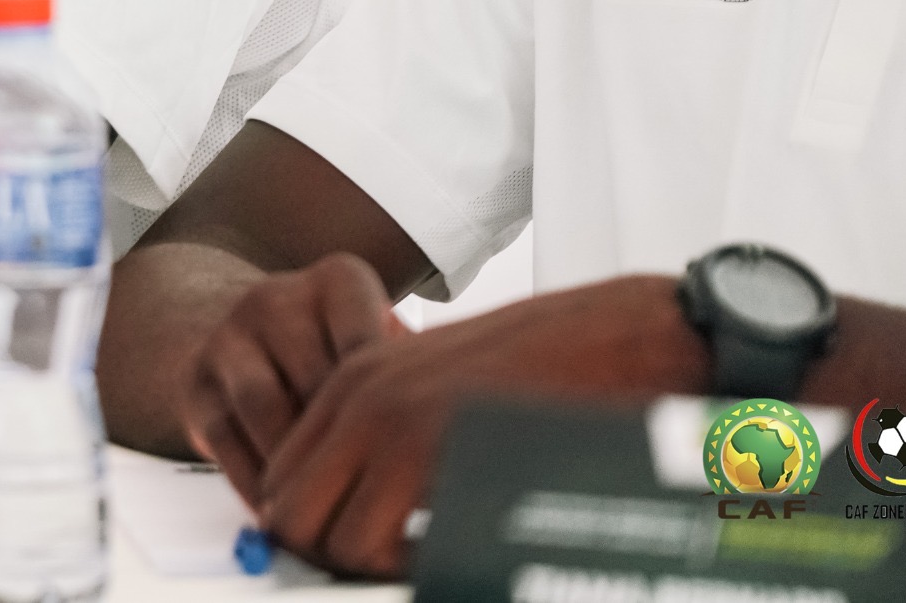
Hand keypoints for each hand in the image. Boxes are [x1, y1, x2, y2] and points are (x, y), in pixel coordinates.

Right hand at [181, 252, 402, 503]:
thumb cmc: (332, 346)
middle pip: (315, 379)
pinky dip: (258, 483)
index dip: (388, 407)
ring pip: (265, 409)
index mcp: (336, 282)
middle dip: (345, 444)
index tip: (409, 456)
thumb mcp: (375, 338)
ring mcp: (228, 338)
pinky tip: (289, 509)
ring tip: (331, 508)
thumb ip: (407, 372)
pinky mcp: (195, 383)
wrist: (238, 326)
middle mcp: (276, 299)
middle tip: (378, 497)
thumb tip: (455, 437)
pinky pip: (226, 441)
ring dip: (298, 465)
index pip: (367, 343)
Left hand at [253, 274, 706, 577]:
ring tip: (422, 561)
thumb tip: (352, 511)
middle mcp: (359, 399)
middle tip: (379, 566)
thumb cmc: (549, 367)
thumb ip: (386, 435)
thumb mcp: (440, 384)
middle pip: (291, 516)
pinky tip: (449, 554)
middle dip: (325, 555)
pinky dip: (409, 567)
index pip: (283, 478)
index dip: (309, 527)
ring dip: (369, 566)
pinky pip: (385, 544)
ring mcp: (393, 424)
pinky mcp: (437, 452)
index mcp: (355, 381)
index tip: (349, 548)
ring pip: (332, 540)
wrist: (623, 337)